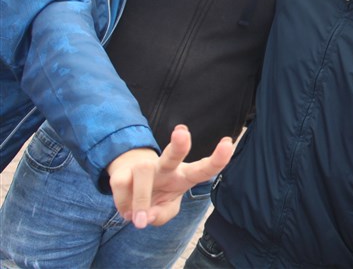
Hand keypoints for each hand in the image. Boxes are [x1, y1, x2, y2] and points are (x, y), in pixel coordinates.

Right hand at [107, 125, 233, 227]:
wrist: (129, 187)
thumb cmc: (156, 196)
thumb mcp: (164, 211)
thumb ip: (161, 215)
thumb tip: (147, 216)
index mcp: (184, 176)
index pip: (203, 168)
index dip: (218, 159)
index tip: (229, 142)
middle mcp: (166, 168)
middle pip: (173, 155)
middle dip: (179, 145)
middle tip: (182, 132)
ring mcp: (144, 166)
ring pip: (143, 173)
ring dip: (140, 199)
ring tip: (138, 220)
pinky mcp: (123, 171)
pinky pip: (121, 185)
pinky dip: (123, 204)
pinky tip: (127, 211)